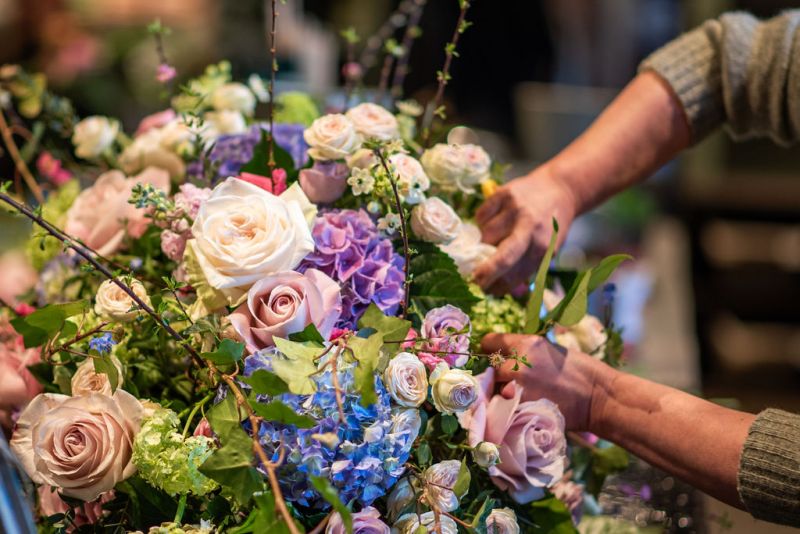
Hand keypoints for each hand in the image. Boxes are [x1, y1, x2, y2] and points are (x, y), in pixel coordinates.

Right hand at [474, 166, 576, 293]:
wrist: (560, 187)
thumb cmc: (551, 224)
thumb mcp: (548, 249)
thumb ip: (527, 269)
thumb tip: (503, 290)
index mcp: (544, 246)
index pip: (517, 274)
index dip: (499, 286)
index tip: (488, 291)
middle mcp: (530, 227)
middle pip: (503, 257)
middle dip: (486, 273)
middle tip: (475, 280)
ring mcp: (515, 209)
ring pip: (486, 235)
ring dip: (485, 241)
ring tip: (496, 237)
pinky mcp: (503, 193)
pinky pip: (481, 216)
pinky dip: (483, 223)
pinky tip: (494, 221)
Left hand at [481, 333, 612, 430]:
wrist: (600, 398)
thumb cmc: (581, 372)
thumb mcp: (550, 351)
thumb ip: (525, 353)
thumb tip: (505, 357)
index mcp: (527, 344)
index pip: (489, 342)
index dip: (488, 350)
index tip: (491, 356)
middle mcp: (518, 363)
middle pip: (490, 368)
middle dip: (497, 375)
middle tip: (510, 381)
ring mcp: (518, 387)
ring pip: (494, 389)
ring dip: (500, 392)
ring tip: (517, 396)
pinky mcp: (522, 407)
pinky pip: (503, 406)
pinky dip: (507, 408)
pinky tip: (519, 408)